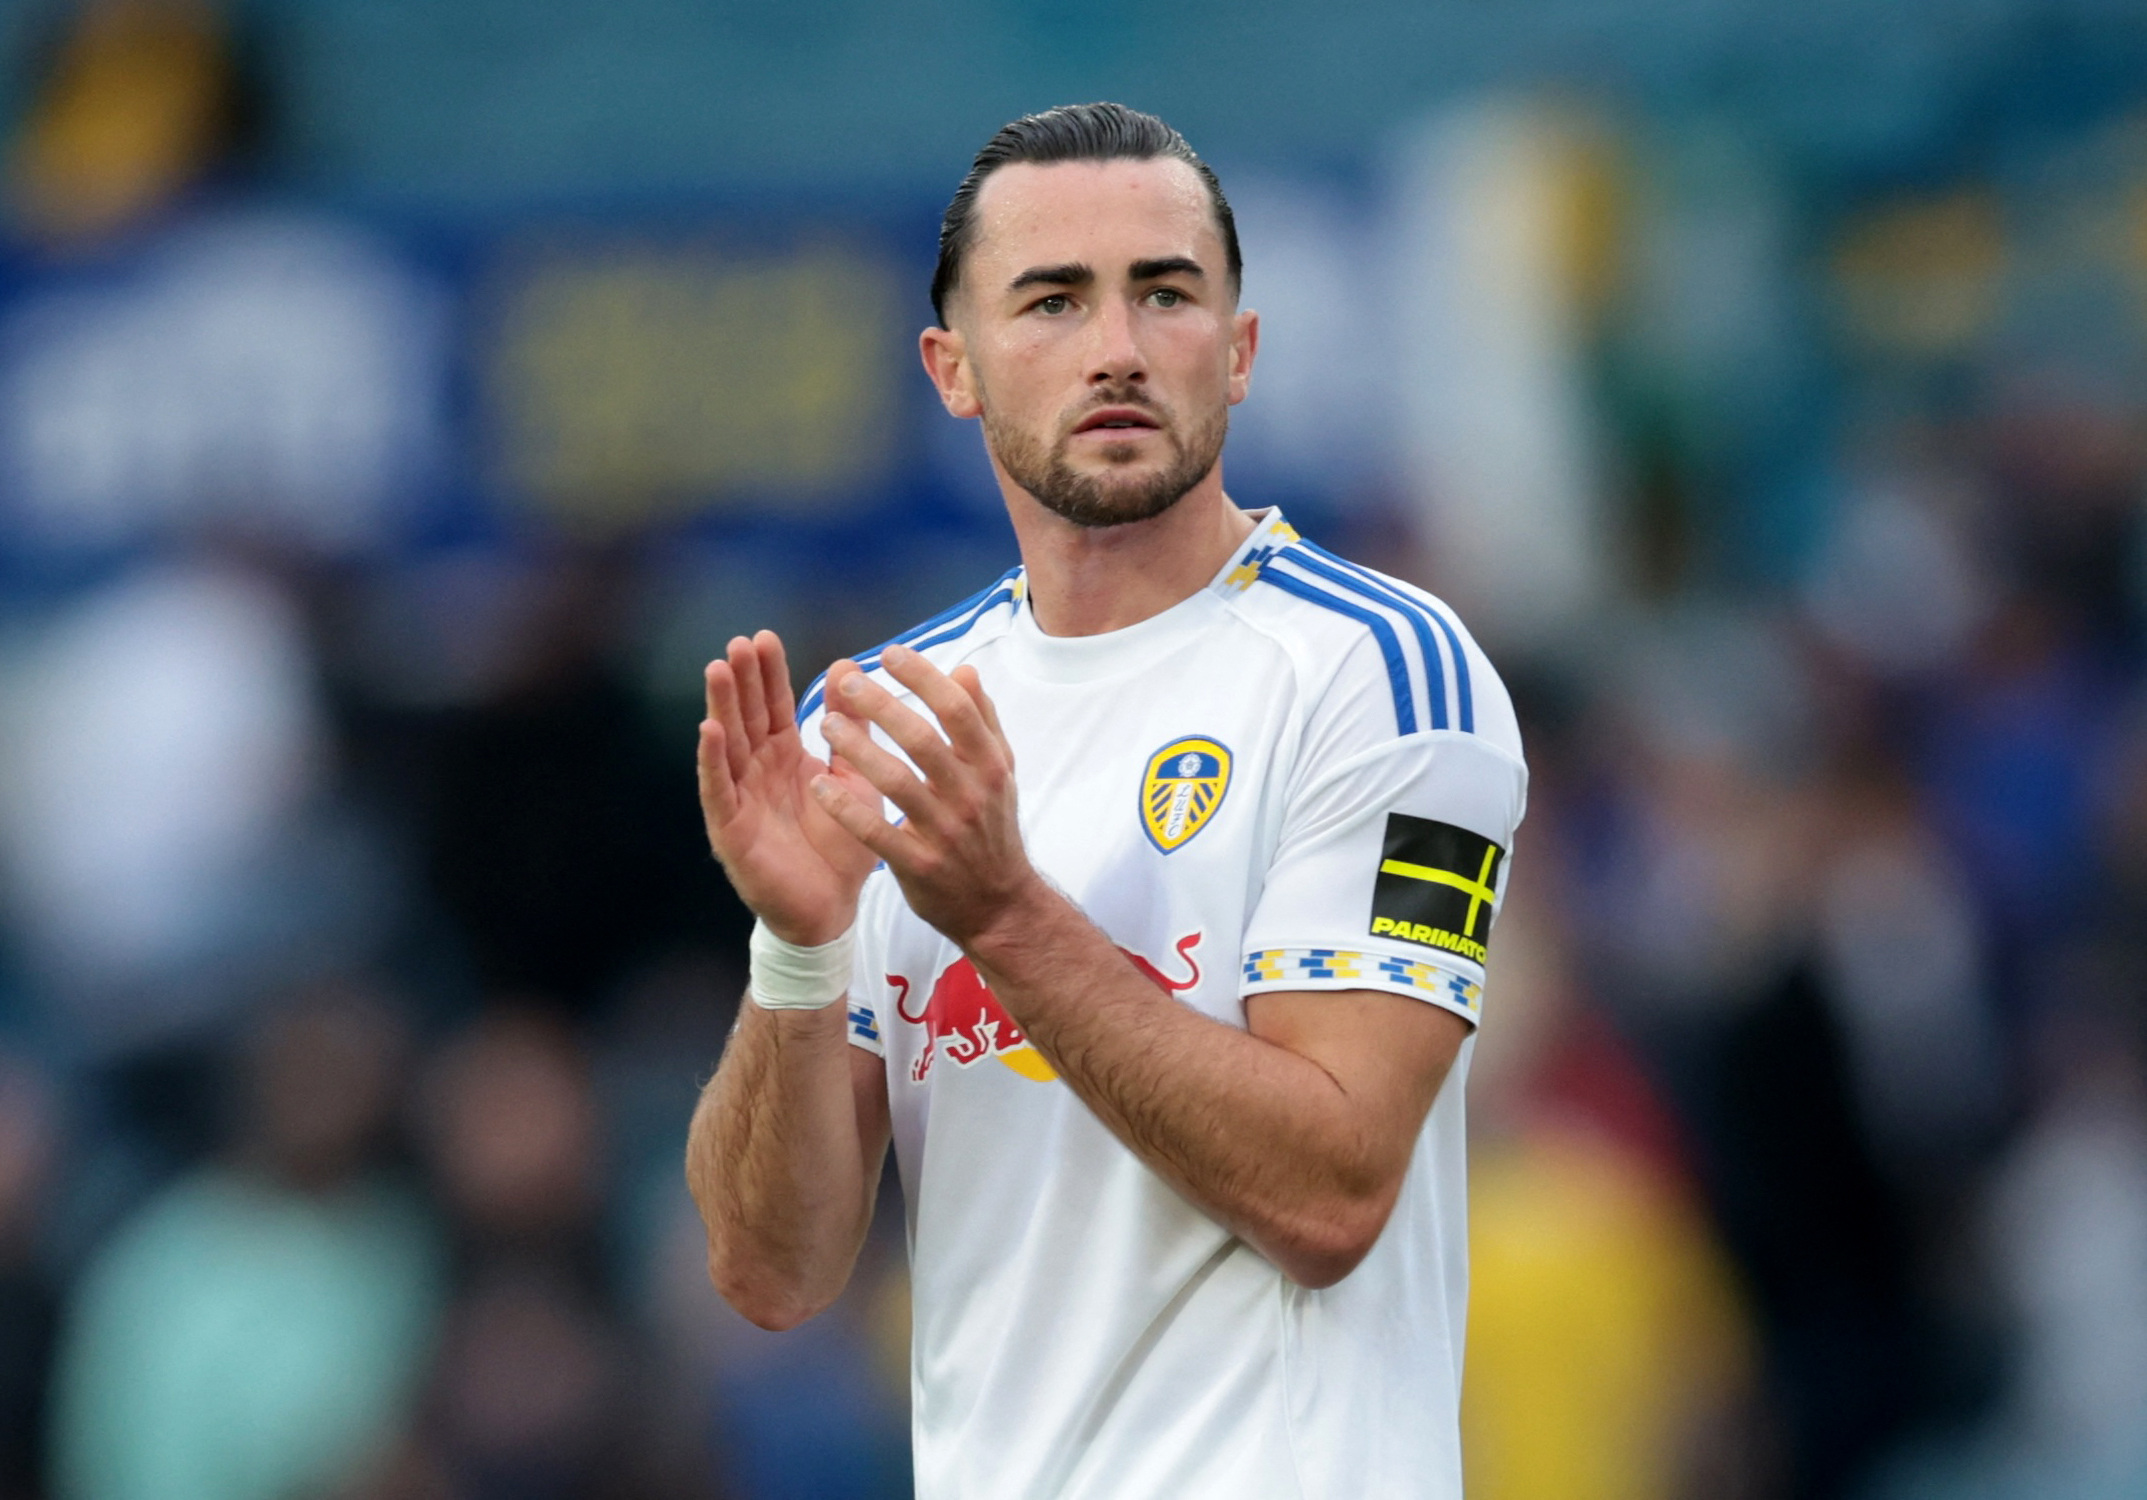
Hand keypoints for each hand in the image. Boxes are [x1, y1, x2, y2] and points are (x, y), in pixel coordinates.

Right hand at [699, 632, 880, 944]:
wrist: (833, 910)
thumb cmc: (842, 847)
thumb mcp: (854, 779)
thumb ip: (852, 732)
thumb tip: (849, 669)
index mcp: (786, 758)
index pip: (772, 706)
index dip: (767, 674)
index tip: (764, 637)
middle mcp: (757, 772)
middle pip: (745, 717)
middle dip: (741, 680)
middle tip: (739, 642)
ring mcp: (740, 799)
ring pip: (727, 745)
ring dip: (720, 707)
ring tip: (718, 669)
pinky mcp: (730, 830)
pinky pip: (719, 790)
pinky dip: (712, 761)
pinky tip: (708, 731)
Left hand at [810, 644, 1041, 947]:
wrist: (999, 905)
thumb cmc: (992, 829)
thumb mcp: (1000, 773)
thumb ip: (982, 721)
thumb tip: (965, 670)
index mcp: (990, 765)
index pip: (956, 709)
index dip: (922, 677)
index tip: (889, 654)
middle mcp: (970, 795)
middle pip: (923, 739)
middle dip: (881, 705)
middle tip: (846, 681)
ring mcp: (945, 832)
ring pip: (897, 781)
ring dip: (858, 749)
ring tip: (826, 724)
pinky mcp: (919, 866)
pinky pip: (877, 833)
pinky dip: (846, 809)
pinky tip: (818, 784)